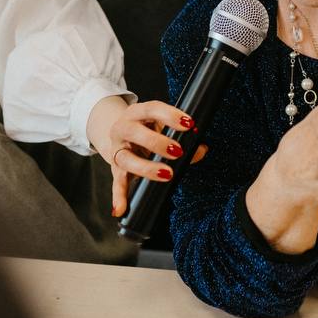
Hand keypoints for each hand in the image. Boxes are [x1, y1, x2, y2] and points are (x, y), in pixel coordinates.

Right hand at [87, 95, 194, 216]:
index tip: (188, 124)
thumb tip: (201, 148)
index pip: (151, 109)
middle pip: (134, 132)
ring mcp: (118, 149)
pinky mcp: (116, 169)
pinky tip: (120, 209)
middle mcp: (123, 128)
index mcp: (136, 113)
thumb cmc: (148, 129)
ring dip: (146, 167)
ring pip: (126, 158)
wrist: (121, 135)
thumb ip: (183, 137)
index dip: (169, 115)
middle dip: (157, 141)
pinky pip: (117, 183)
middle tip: (178, 151)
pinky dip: (118, 196)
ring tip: (167, 174)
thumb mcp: (163, 127)